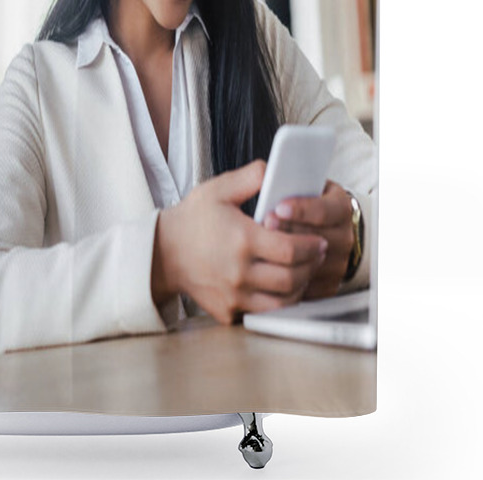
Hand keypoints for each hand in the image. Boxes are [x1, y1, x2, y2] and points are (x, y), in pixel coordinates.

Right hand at [151, 159, 328, 324]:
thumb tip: (274, 169)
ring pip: (283, 302)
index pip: (292, 249)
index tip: (318, 240)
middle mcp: (239, 272)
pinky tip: (280, 286)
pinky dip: (277, 302)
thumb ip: (250, 178)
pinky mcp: (228, 310)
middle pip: (293, 278)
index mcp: (241, 240)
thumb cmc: (192, 219)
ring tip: (302, 271)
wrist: (163, 252)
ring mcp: (233, 295)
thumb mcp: (218, 189)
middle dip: (311, 266)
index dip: (311, 246)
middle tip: (317, 255)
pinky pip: (263, 312)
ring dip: (299, 287)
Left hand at [263, 180, 353, 299]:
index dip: (302, 209)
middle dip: (290, 231)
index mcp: (341, 207)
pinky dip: (289, 278)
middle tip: (266, 225)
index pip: (327, 209)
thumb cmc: (299, 203)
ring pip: (313, 264)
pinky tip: (269, 267)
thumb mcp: (299, 183)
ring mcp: (340, 262)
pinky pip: (310, 285)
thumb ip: (286, 178)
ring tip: (262, 246)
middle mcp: (345, 235)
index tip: (279, 207)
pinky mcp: (329, 284)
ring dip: (286, 256)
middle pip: (320, 238)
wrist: (315, 228)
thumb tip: (265, 174)